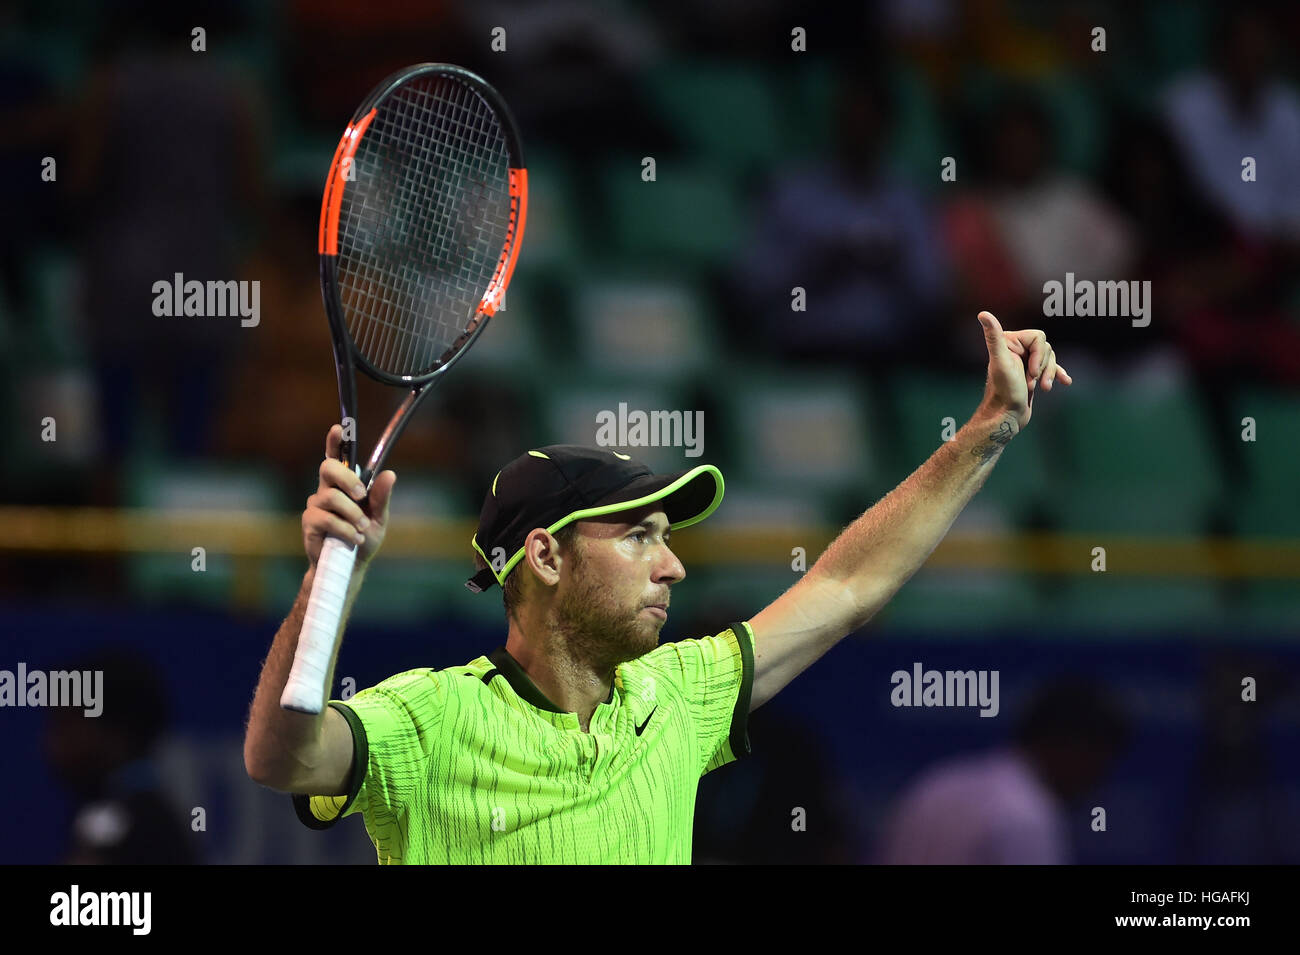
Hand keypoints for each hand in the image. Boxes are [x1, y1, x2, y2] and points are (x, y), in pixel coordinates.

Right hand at [302, 425, 395, 569]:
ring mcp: (315, 505)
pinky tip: (353, 538)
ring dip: (352, 513)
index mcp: (343, 485)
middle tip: (362, 495)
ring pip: (331, 497)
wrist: (350, 567)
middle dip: (347, 479)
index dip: (335, 442)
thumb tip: (390, 474)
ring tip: (361, 528)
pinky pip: (327, 518)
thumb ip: (382, 497)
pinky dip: (345, 529)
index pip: (336, 458)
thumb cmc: (363, 538)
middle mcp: (326, 490)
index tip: (339, 428)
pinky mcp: (310, 522)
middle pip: (328, 468)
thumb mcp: (379, 518)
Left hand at [975, 310, 1071, 428]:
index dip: (1039, 355)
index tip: (1031, 373)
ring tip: (1042, 389)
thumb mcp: (1001, 361)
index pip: (1039, 337)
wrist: (1005, 416)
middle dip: (1044, 367)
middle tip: (1032, 382)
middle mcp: (1016, 350)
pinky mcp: (1032, 375)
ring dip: (1049, 374)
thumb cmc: (1004, 390)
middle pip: (1047, 348)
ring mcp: (1025, 363)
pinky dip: (1058, 374)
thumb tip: (982, 314)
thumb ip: (993, 337)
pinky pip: (1051, 369)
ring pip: (1051, 359)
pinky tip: (1066, 382)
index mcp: (1008, 342)